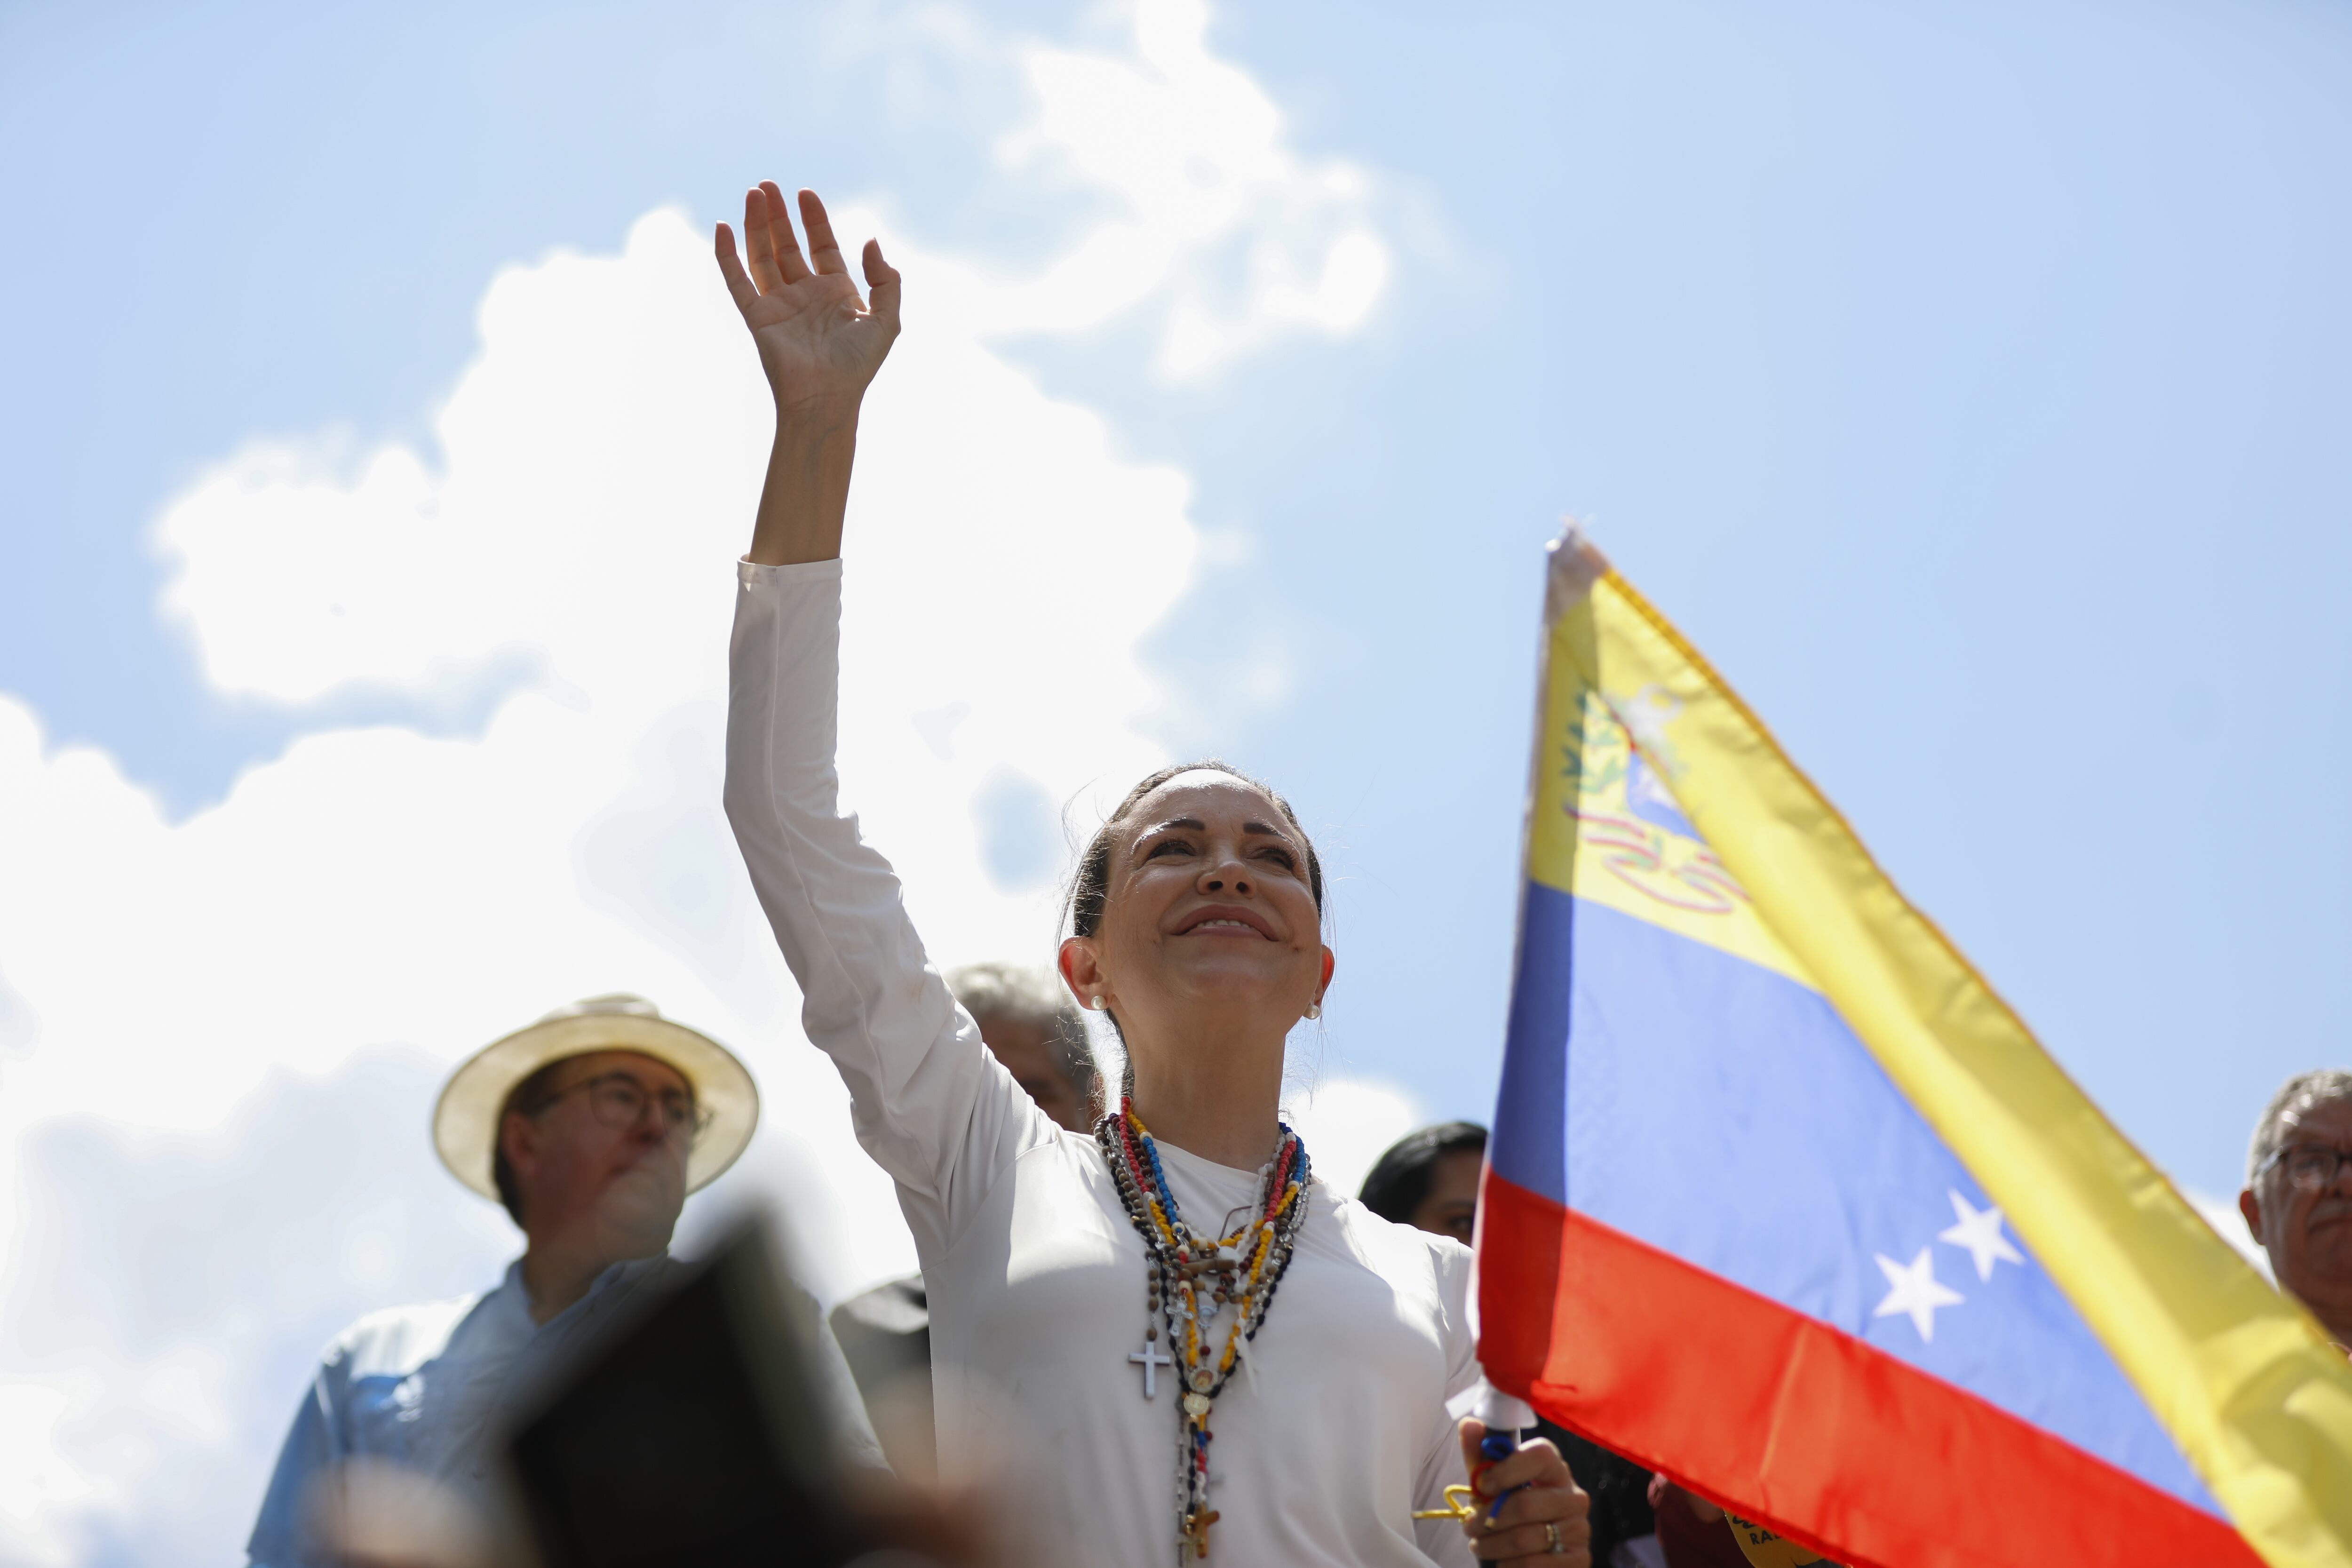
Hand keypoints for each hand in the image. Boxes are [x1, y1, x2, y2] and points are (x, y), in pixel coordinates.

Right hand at [715, 182, 900, 416]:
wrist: (827, 398)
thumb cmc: (858, 366)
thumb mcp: (886, 320)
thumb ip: (886, 280)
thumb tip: (870, 240)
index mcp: (836, 293)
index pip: (822, 246)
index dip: (814, 219)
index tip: (805, 193)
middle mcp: (805, 295)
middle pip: (788, 245)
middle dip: (778, 215)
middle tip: (767, 186)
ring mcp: (779, 305)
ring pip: (763, 256)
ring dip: (756, 225)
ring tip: (753, 194)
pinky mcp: (757, 318)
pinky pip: (738, 281)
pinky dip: (727, 256)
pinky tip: (723, 228)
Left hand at [1457, 1419, 1591, 1564]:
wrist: (1535, 1550)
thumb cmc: (1509, 1507)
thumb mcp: (1493, 1482)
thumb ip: (1480, 1455)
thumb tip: (1470, 1423)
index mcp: (1555, 1469)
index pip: (1540, 1456)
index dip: (1507, 1470)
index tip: (1483, 1486)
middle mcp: (1574, 1496)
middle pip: (1525, 1505)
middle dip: (1487, 1519)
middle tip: (1469, 1526)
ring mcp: (1580, 1528)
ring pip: (1526, 1539)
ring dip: (1492, 1546)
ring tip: (1479, 1545)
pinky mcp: (1579, 1559)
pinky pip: (1536, 1565)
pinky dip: (1510, 1566)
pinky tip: (1502, 1563)